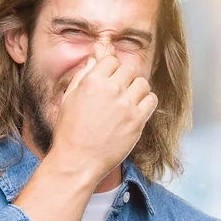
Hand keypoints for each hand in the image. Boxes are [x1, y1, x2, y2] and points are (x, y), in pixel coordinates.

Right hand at [51, 56, 157, 181]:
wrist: (77, 161)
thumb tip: (94, 58)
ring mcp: (126, 105)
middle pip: (128, 69)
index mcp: (92, 81)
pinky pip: (151, 100)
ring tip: (129, 101)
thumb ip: (82, 75)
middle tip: (118, 93)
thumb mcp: (69, 98)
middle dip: (124, 78)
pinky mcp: (137, 120)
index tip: (110, 79)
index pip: (111, 60)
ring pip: (143, 83)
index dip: (110, 69)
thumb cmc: (69, 132)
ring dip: (137, 89)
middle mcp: (111, 89)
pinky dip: (147, 102)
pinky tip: (137, 110)